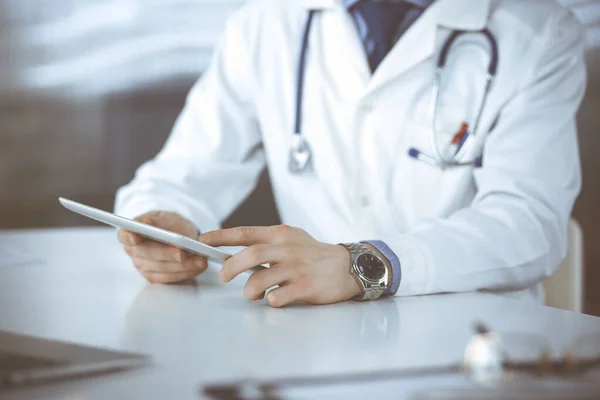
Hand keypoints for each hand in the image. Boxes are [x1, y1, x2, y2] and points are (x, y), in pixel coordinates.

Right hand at [118, 211, 207, 283]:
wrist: (177, 234)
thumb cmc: (168, 224)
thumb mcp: (165, 216)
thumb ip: (156, 221)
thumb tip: (146, 223)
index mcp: (130, 233)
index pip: (125, 236)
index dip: (129, 237)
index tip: (135, 238)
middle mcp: (133, 252)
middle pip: (148, 255)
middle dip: (167, 254)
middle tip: (183, 253)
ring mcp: (143, 266)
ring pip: (162, 268)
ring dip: (183, 265)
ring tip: (201, 259)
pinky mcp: (156, 277)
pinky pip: (171, 278)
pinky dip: (187, 272)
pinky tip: (199, 266)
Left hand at [198, 225, 362, 307]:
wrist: (347, 266)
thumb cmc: (313, 254)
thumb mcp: (291, 238)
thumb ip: (267, 242)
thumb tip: (236, 251)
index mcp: (280, 234)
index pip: (245, 232)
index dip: (221, 237)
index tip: (202, 240)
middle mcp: (287, 248)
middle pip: (251, 254)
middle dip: (231, 267)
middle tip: (224, 277)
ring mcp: (297, 267)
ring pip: (261, 279)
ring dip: (249, 289)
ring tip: (252, 293)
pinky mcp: (306, 286)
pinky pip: (279, 296)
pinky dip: (270, 300)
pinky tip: (274, 299)